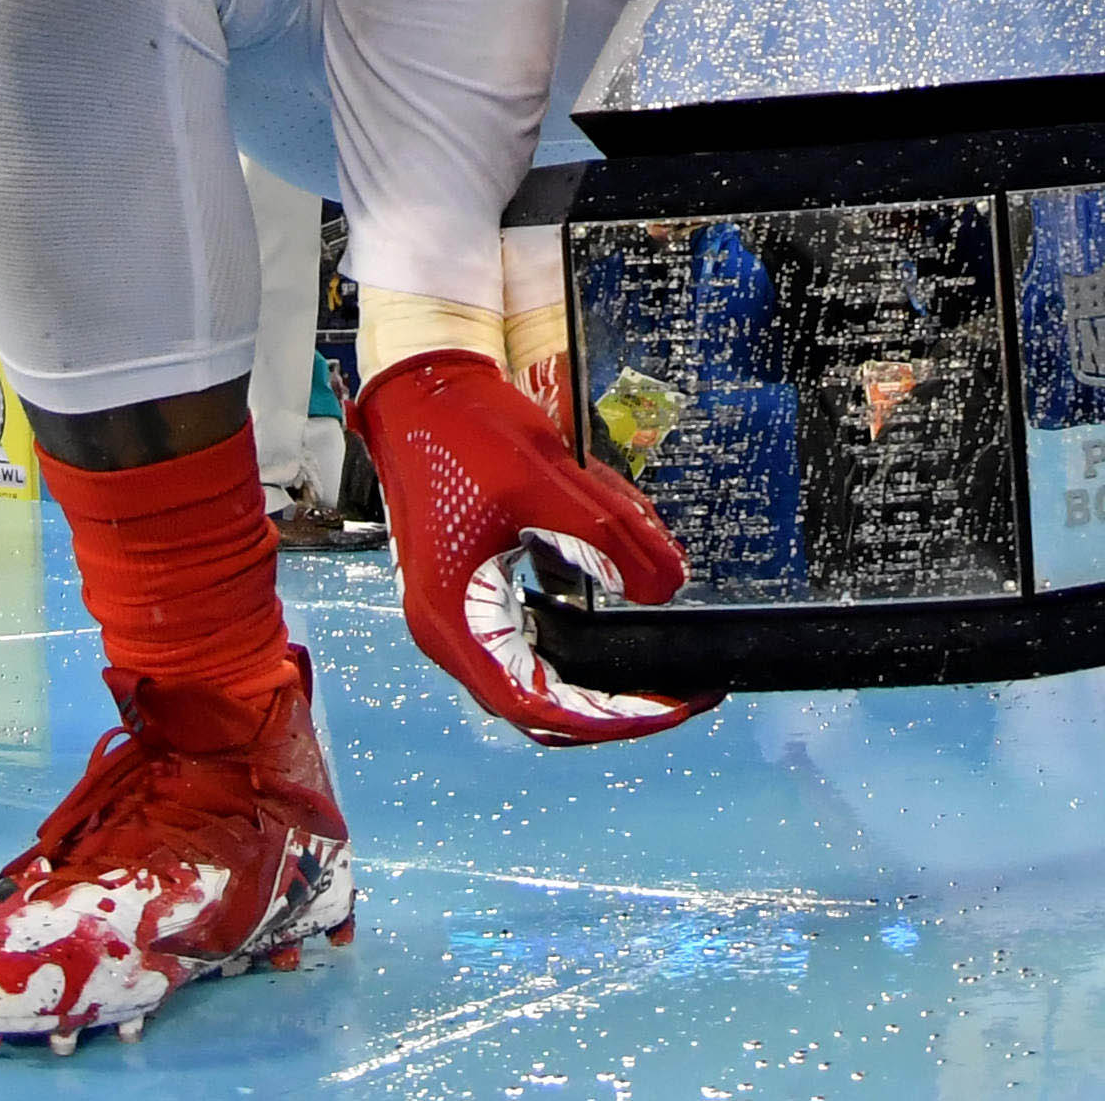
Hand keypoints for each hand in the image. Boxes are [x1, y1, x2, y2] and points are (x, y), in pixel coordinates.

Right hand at [349, 350, 714, 747]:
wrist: (422, 388)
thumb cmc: (466, 431)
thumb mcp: (548, 481)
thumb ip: (611, 538)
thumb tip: (668, 587)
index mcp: (454, 620)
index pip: (537, 703)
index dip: (609, 717)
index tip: (670, 707)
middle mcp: (451, 630)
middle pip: (541, 700)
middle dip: (614, 701)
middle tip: (682, 693)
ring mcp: (461, 612)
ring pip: (541, 670)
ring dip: (601, 671)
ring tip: (663, 662)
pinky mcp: (476, 589)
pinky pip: (535, 632)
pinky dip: (583, 633)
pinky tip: (625, 607)